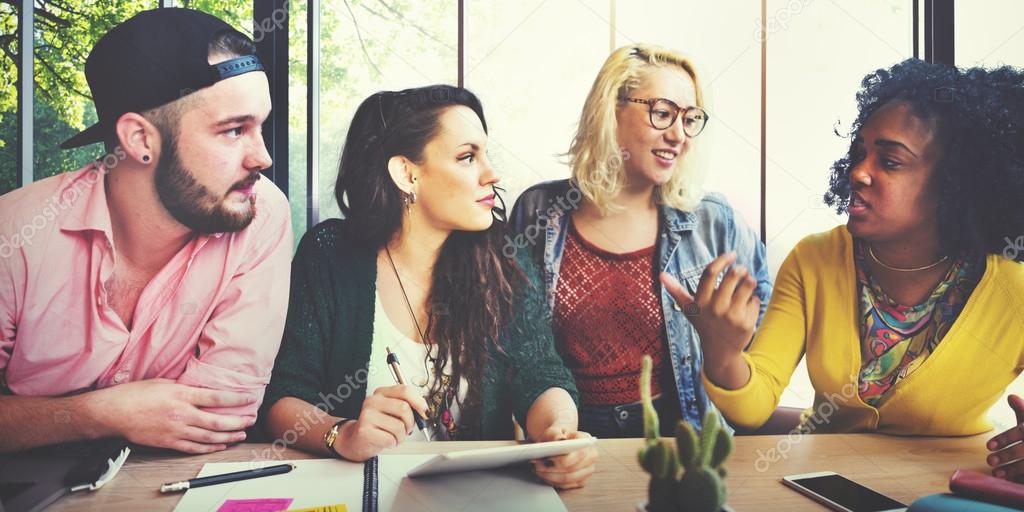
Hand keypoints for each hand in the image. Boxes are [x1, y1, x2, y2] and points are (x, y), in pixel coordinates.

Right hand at [87, 378, 255, 453]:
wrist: (112, 413)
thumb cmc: (134, 394)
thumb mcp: (163, 382)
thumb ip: (184, 386)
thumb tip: (201, 387)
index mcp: (181, 395)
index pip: (216, 397)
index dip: (236, 399)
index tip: (249, 399)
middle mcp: (181, 414)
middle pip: (217, 421)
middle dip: (237, 422)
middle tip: (250, 420)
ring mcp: (175, 431)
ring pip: (208, 437)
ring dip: (228, 436)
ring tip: (241, 435)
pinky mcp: (168, 442)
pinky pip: (194, 447)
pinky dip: (210, 447)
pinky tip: (220, 445)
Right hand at [336, 385, 428, 461]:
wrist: (354, 440)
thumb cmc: (376, 426)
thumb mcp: (391, 411)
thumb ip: (407, 406)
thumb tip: (424, 410)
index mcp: (381, 393)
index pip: (405, 390)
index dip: (419, 402)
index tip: (424, 413)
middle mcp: (372, 401)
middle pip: (404, 408)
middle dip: (410, 423)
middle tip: (406, 429)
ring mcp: (367, 415)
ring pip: (399, 426)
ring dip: (401, 436)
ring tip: (394, 436)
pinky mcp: (365, 431)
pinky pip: (391, 438)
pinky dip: (393, 443)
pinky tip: (385, 441)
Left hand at [531, 429, 597, 489]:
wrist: (559, 442)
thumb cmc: (557, 436)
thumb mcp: (554, 430)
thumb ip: (556, 433)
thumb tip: (560, 440)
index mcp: (587, 442)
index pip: (578, 455)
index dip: (561, 460)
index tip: (544, 460)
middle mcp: (591, 457)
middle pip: (571, 470)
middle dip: (551, 470)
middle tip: (534, 465)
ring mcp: (588, 471)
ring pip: (567, 480)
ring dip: (549, 476)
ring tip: (536, 470)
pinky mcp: (581, 481)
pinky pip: (565, 485)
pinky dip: (551, 481)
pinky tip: (542, 475)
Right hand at [659, 252, 760, 360]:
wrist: (720, 351)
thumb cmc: (704, 324)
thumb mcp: (689, 309)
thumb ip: (676, 290)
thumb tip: (661, 274)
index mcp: (701, 301)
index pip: (710, 273)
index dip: (722, 260)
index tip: (732, 254)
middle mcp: (715, 308)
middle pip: (733, 275)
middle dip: (740, 269)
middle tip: (741, 270)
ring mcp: (732, 316)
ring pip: (748, 285)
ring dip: (750, 281)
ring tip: (747, 284)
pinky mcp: (746, 323)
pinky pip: (755, 300)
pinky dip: (753, 301)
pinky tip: (746, 308)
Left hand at [987, 394, 1023, 480]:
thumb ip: (1022, 410)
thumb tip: (1010, 396)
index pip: (1020, 432)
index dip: (1004, 439)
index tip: (987, 446)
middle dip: (1006, 455)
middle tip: (988, 461)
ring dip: (1012, 470)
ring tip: (994, 473)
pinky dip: (1020, 479)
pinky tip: (1008, 481)